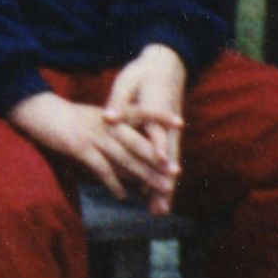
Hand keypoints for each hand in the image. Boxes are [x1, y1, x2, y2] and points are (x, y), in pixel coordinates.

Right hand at [7, 93, 173, 205]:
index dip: (159, 116)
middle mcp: (106, 124)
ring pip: (124, 157)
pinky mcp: (80, 147)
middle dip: (157, 159)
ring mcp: (93, 135)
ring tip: (159, 190)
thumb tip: (131, 159)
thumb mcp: (94, 120)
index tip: (180, 123)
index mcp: (111, 114)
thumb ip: (113, 135)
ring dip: (143, 176)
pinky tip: (122, 196)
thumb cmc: (68, 118)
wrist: (40, 111)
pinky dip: (113, 184)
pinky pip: (101, 168)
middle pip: (137, 142)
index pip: (140, 112)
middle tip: (175, 173)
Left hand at [103, 46, 187, 213]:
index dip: (158, 150)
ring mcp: (170, 133)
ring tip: (161, 211)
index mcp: (156, 110)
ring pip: (168, 164)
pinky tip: (154, 195)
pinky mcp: (168, 136)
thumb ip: (119, 102)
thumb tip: (108, 118)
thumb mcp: (128, 82)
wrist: (167, 66)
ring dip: (164, 187)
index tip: (160, 166)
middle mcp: (166, 126)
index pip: (158, 134)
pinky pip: (165, 161)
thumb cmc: (144, 73)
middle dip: (164, 182)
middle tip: (162, 206)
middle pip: (167, 158)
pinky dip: (160, 177)